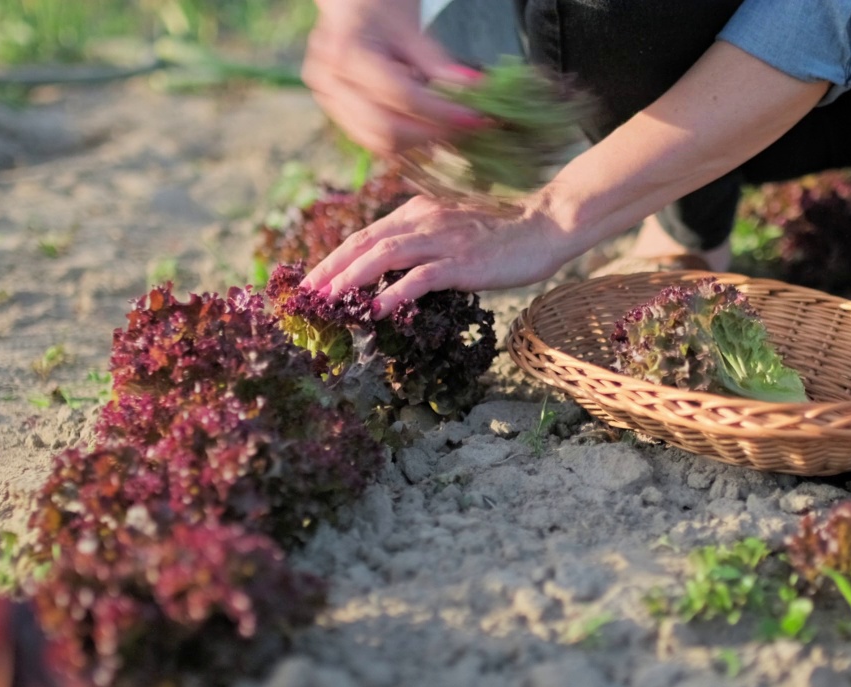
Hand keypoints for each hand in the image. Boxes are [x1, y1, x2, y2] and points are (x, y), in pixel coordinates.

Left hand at [301, 194, 582, 316]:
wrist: (544, 224)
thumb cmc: (503, 232)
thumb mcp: (453, 229)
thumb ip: (423, 242)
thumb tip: (394, 272)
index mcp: (417, 211)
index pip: (366, 234)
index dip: (335, 256)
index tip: (313, 279)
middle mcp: (423, 220)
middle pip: (364, 243)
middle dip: (330, 268)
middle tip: (306, 294)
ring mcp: (442, 240)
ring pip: (383, 256)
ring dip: (350, 279)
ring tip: (328, 301)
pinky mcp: (461, 261)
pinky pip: (419, 278)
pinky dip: (394, 293)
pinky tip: (376, 310)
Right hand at [303, 0, 489, 154]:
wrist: (349, 2)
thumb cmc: (379, 6)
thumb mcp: (410, 27)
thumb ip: (437, 62)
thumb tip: (473, 88)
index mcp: (347, 53)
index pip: (401, 96)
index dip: (441, 112)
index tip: (473, 116)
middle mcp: (330, 82)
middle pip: (385, 129)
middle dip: (430, 133)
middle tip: (463, 126)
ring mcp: (328, 100)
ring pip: (377, 142)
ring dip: (416, 140)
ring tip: (444, 125)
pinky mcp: (335, 112)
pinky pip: (370, 138)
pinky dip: (400, 138)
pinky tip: (422, 124)